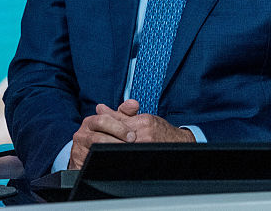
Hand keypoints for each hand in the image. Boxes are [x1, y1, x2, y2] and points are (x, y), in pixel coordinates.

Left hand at [68, 100, 194, 167]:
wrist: (179, 143)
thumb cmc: (160, 130)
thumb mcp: (141, 118)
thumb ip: (119, 114)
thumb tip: (100, 108)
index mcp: (143, 121)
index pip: (117, 124)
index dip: (104, 129)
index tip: (94, 134)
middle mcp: (146, 133)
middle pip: (118, 136)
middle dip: (104, 141)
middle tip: (91, 146)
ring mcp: (147, 145)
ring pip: (121, 148)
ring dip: (109, 151)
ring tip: (98, 155)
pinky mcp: (147, 154)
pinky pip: (128, 156)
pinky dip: (118, 158)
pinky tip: (110, 161)